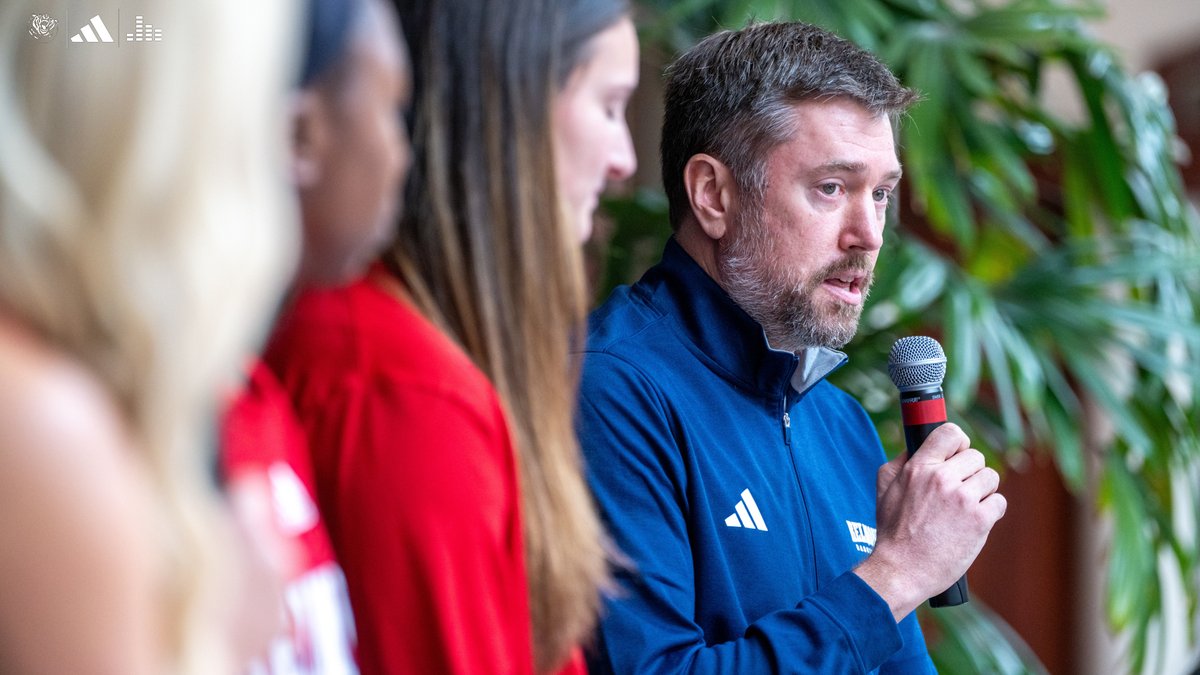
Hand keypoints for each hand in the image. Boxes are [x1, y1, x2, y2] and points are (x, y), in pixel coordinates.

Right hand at [854, 423, 1006, 620]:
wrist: (902, 570)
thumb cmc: (893, 532)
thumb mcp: (885, 489)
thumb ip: (901, 462)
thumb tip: (918, 446)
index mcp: (919, 467)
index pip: (950, 433)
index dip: (958, 443)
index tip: (957, 455)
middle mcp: (941, 478)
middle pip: (976, 457)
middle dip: (970, 473)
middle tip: (959, 493)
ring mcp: (962, 498)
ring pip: (990, 477)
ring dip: (983, 491)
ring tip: (966, 509)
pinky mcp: (979, 520)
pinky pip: (999, 502)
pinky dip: (991, 512)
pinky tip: (975, 523)